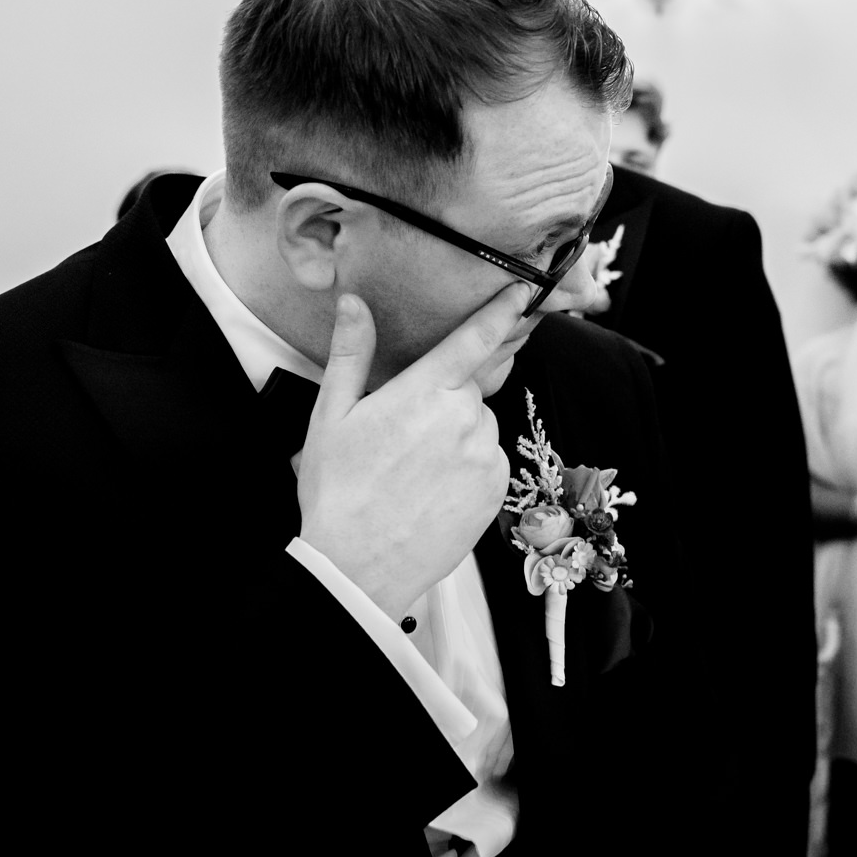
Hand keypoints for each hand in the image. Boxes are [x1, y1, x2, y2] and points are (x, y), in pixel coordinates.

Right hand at [295, 285, 528, 619]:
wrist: (358, 567)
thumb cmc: (338, 490)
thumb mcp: (331, 416)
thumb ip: (351, 353)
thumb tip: (353, 301)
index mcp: (425, 391)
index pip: (476, 337)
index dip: (504, 309)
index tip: (525, 289)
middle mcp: (465, 418)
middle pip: (468, 389)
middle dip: (443, 400)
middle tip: (403, 437)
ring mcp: (485, 456)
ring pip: (479, 426)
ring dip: (457, 436)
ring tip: (414, 471)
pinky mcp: (496, 489)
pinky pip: (489, 462)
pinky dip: (469, 468)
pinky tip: (433, 490)